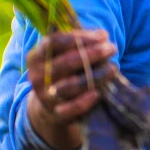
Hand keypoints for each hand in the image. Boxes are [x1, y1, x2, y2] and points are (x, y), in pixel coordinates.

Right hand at [26, 29, 116, 149]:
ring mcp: (45, 96)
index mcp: (36, 56)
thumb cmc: (63, 70)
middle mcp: (37, 76)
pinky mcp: (56, 114)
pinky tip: (98, 93)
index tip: (102, 36)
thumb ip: (80, 42)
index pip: (54, 42)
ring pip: (72, 85)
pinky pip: (71, 109)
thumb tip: (102, 35)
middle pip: (66, 62)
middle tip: (112, 48)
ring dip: (96, 75)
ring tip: (113, 68)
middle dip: (93, 54)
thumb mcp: (63, 53)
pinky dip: (85, 102)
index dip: (79, 37)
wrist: (49, 104)